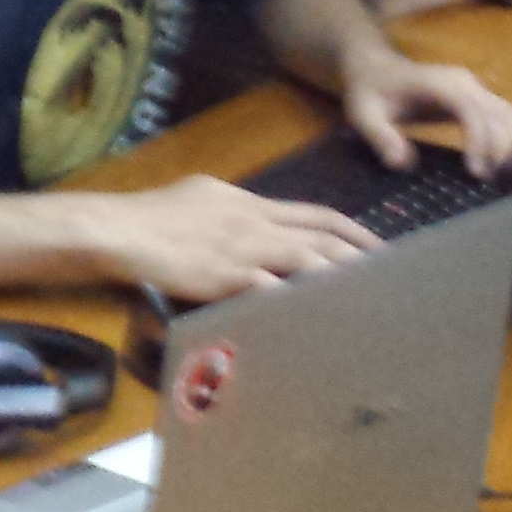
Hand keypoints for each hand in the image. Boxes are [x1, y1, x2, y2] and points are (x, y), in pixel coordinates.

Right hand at [80, 176, 378, 300]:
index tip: (377, 244)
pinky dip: (294, 299)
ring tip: (367, 294)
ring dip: (338, 274)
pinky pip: (267, 287)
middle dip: (360, 254)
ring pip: (304, 257)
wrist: (119, 228)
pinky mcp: (223, 274)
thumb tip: (250, 214)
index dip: (351, 229)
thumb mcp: (202, 197)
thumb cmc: (153, 215)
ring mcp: (241, 248)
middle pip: (320, 236)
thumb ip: (232, 208)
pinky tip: (315, 314)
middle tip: (392, 274)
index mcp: (249, 203)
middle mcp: (254, 221)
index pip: (314, 213)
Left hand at [337, 46, 511, 176]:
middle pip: (499, 112)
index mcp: (440, 83)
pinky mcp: (479, 100)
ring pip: (509, 114)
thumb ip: (381, 137)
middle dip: (507, 147)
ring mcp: (475, 89)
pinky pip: (506, 118)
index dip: (479, 139)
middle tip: (508, 183)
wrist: (376, 69)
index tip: (478, 172)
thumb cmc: (370, 92)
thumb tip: (403, 163)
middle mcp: (465, 83)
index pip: (470, 109)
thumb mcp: (364, 115)